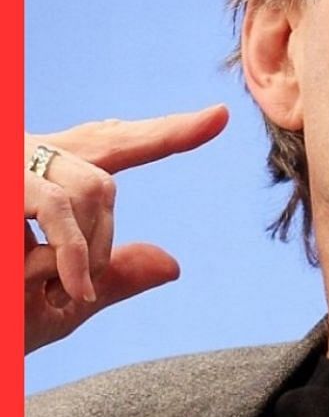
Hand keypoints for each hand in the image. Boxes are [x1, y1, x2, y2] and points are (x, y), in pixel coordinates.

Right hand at [24, 105, 228, 353]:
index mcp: (38, 174)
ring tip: (72, 292)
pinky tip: (73, 289)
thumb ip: (109, 279)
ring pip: (91, 186)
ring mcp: (16, 165)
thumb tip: (176, 264)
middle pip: (104, 173)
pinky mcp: (10, 185)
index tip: (219, 118)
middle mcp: (24, 157)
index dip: (165, 133)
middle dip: (106, 235)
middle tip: (80, 288)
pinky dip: (74, 250)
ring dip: (92, 246)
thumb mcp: (52, 298)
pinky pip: (56, 205)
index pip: (112, 144)